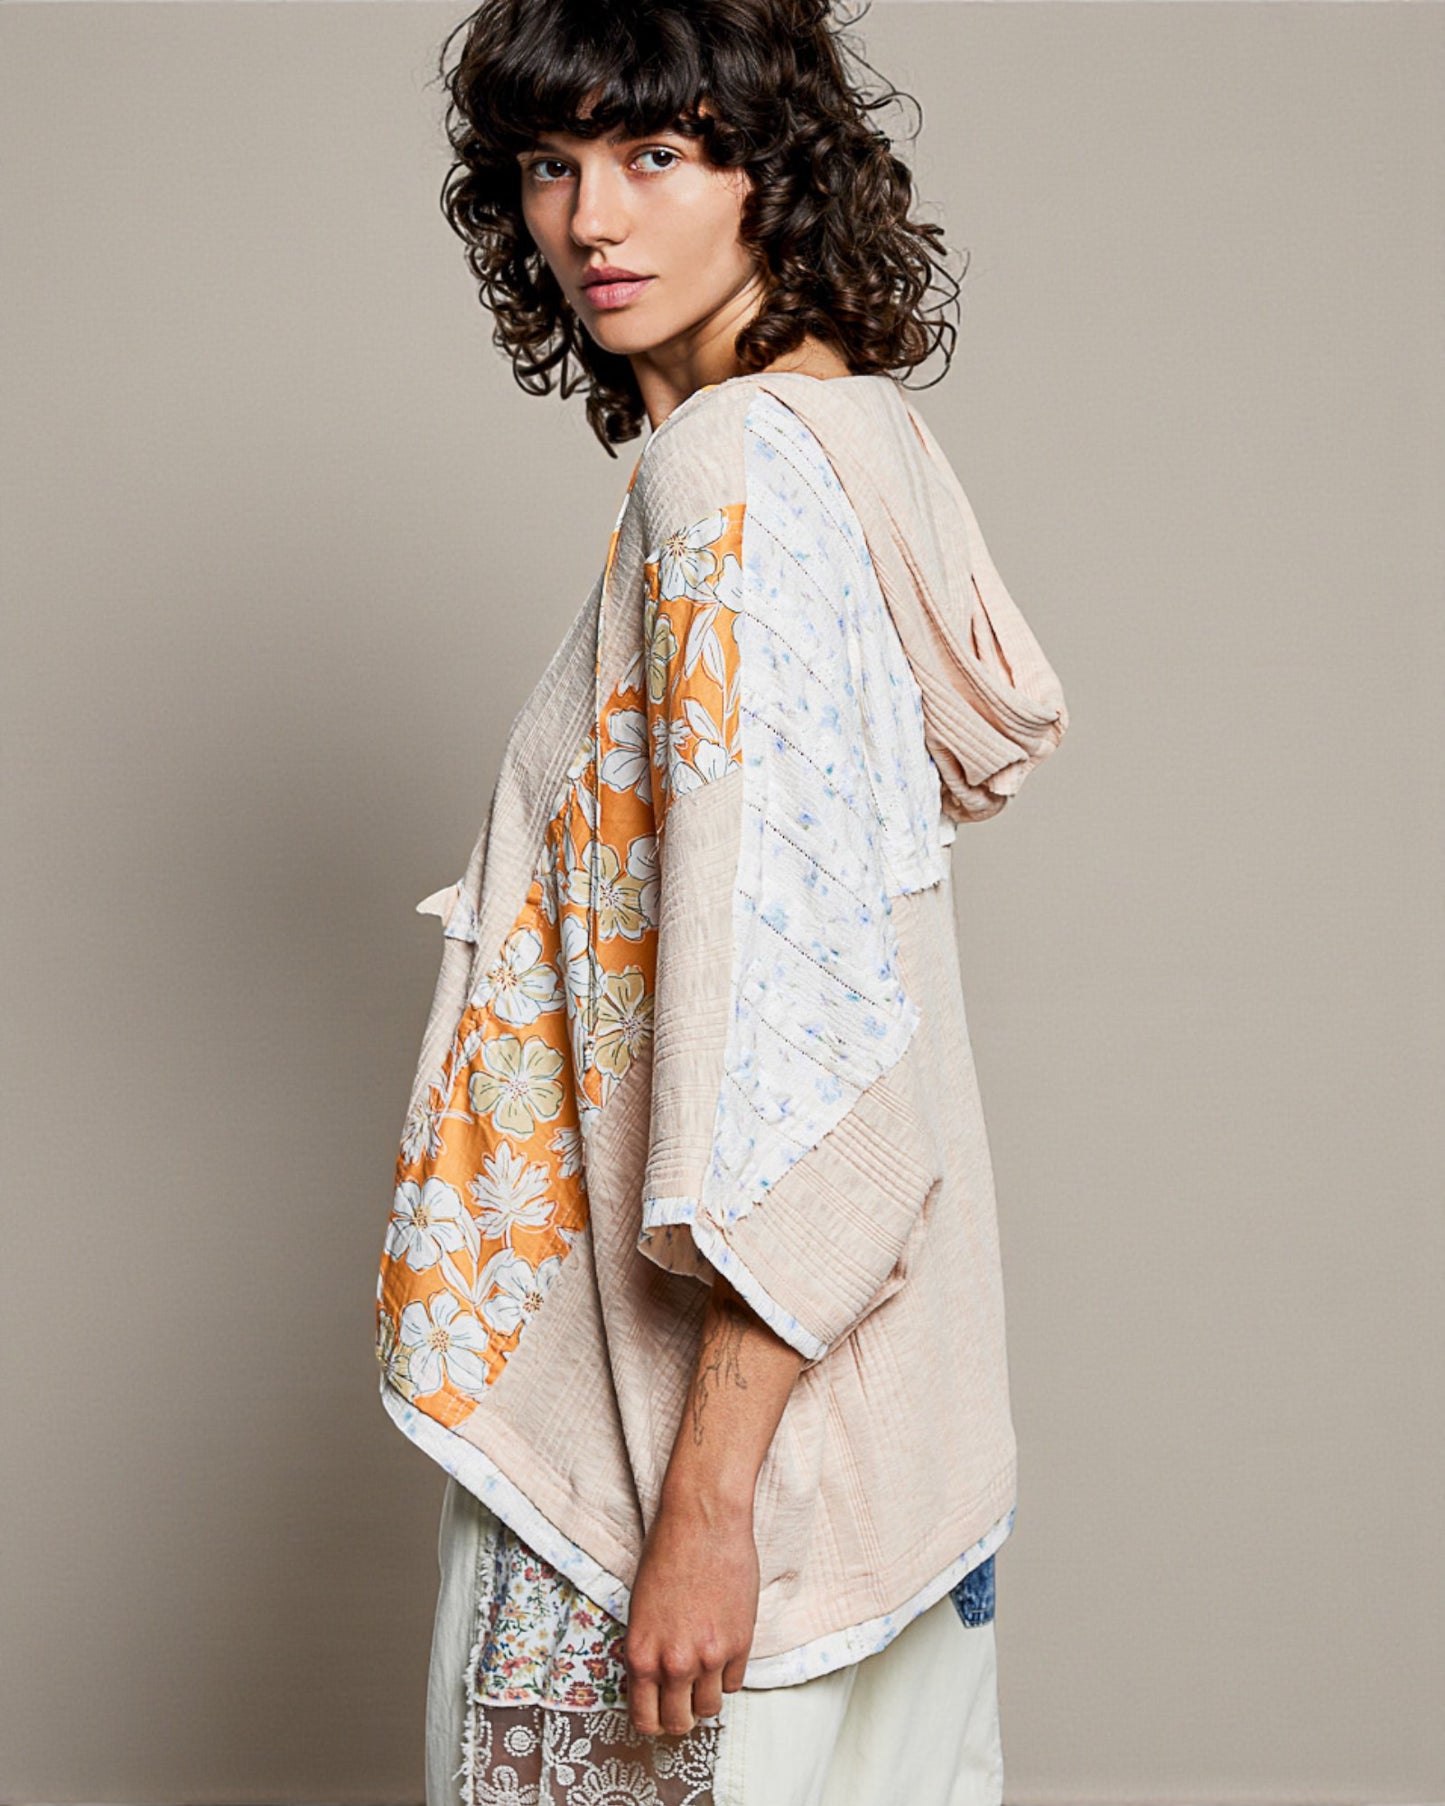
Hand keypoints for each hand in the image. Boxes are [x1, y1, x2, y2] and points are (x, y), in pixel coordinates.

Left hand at [621, 1486, 758, 1735]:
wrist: (703, 1521)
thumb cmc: (667, 1554)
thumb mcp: (641, 1610)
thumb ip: (649, 1652)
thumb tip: (657, 1683)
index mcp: (641, 1655)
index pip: (645, 1719)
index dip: (654, 1721)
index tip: (660, 1713)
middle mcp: (673, 1664)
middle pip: (679, 1723)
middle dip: (681, 1715)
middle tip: (685, 1699)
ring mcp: (709, 1657)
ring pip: (710, 1708)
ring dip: (707, 1695)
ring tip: (705, 1671)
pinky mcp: (740, 1644)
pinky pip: (736, 1683)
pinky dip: (729, 1673)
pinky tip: (723, 1649)